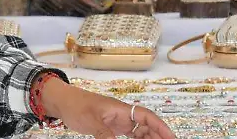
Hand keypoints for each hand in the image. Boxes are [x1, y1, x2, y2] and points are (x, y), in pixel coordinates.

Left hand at [41, 79, 174, 138]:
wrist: (64, 102)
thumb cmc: (77, 106)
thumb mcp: (91, 122)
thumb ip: (105, 136)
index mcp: (122, 109)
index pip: (147, 116)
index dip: (161, 127)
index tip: (172, 137)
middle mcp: (124, 114)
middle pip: (147, 125)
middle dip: (158, 135)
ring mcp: (119, 121)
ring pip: (140, 131)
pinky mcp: (112, 127)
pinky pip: (131, 135)